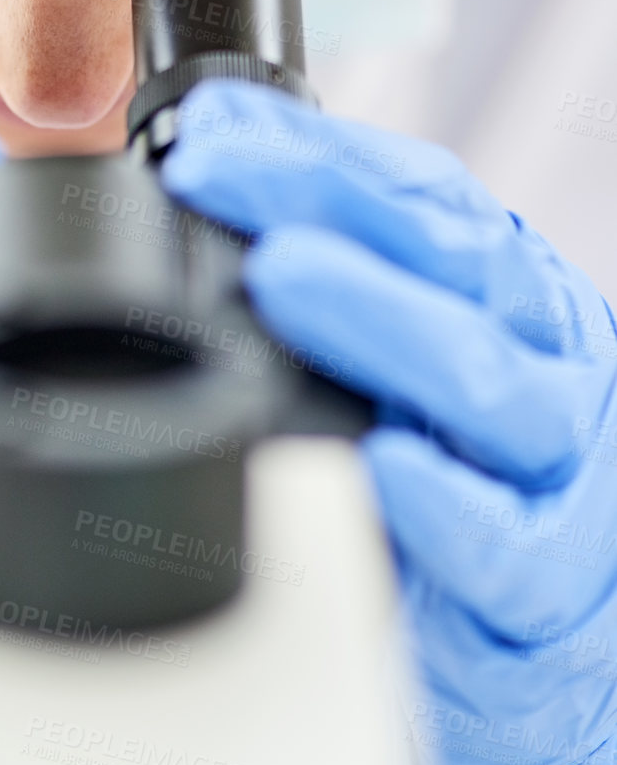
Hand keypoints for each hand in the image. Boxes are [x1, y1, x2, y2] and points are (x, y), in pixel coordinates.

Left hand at [161, 78, 616, 764]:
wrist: (556, 630)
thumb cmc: (469, 467)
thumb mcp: (405, 347)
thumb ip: (325, 256)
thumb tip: (207, 148)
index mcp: (502, 288)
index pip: (418, 190)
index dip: (312, 151)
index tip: (208, 134)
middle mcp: (542, 355)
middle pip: (452, 257)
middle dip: (326, 204)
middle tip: (220, 176)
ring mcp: (557, 467)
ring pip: (488, 380)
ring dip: (378, 321)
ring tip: (281, 278)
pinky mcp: (549, 590)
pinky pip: (507, 547)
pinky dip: (446, 508)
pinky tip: (384, 469)